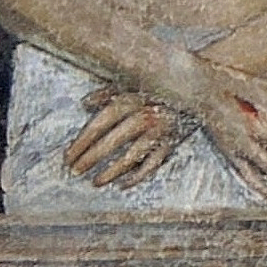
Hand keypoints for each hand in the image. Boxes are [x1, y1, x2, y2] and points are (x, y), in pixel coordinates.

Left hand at [60, 88, 188, 188]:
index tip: (68, 156)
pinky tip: (122, 184)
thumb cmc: (158, 86)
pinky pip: (152, 165)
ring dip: (111, 171)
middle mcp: (143, 117)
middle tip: (74, 171)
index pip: (99, 124)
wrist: (198, 90)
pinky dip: (137, 177)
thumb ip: (107, 92)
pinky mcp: (171, 145)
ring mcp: (158, 133)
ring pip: (131, 157)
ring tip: (95, 182)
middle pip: (111, 141)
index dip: (82, 142)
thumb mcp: (132, 82)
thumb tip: (85, 104)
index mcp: (131, 100)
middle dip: (90, 158)